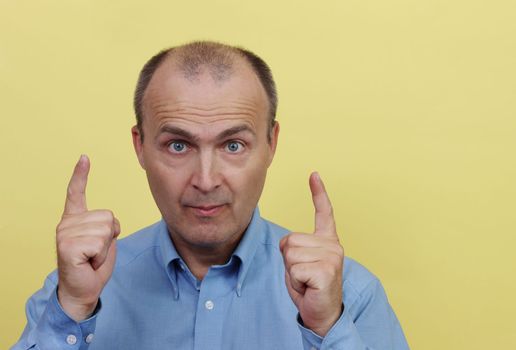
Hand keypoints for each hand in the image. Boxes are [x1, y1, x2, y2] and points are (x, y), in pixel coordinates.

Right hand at [56, 155, 119, 320]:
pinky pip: (100, 243)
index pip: (76, 192)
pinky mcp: (67, 246)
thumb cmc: (94, 266)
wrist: (83, 290)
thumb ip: (107, 225)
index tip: (84, 157)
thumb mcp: (105, 240)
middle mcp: (67, 223)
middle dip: (110, 237)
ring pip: (106, 230)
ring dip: (105, 248)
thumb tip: (112, 221)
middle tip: (96, 252)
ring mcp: (65, 234)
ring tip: (92, 257)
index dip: (81, 175)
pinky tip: (88, 262)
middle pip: (108, 217)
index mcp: (74, 219)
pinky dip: (100, 256)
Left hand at [280, 172, 343, 336]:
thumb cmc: (309, 288)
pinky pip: (294, 268)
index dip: (318, 193)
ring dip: (291, 272)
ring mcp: (332, 257)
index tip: (314, 175)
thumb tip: (286, 242)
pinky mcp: (326, 270)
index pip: (324, 212)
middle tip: (303, 275)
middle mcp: (332, 245)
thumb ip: (295, 247)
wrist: (322, 314)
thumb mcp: (299, 262)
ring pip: (289, 254)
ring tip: (306, 281)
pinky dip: (295, 281)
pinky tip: (309, 287)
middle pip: (289, 240)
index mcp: (327, 241)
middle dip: (288, 260)